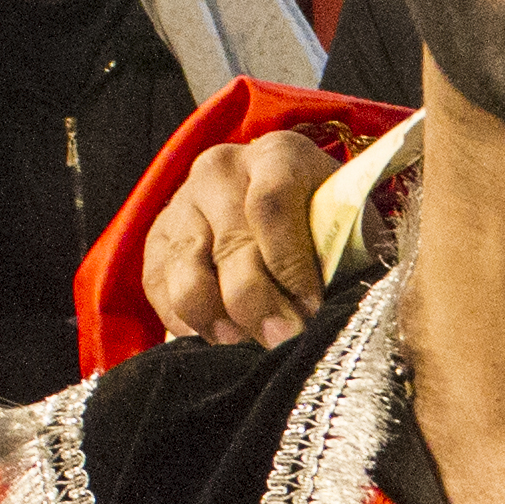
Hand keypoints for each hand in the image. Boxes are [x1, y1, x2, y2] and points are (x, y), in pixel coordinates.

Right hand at [138, 133, 327, 347]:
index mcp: (278, 155)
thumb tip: (329, 315)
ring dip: (221, 324)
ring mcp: (182, 203)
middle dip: (261, 307)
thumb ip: (340, 257)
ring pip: (190, 277)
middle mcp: (222, 170)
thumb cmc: (328, 227)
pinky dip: (191, 326)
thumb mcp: (347, 229)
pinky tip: (223, 341)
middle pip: (233, 247)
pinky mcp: (157, 241)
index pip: (272, 203)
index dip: (291, 264)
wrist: (285, 214)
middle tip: (284, 344)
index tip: (312, 309)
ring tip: (250, 348)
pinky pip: (162, 293)